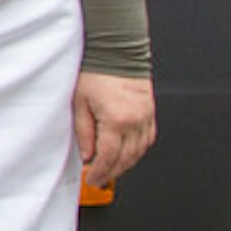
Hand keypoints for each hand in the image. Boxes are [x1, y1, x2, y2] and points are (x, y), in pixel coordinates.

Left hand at [73, 71, 157, 189]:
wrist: (116, 52)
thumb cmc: (96, 72)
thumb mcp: (79, 103)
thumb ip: (83, 132)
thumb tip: (87, 155)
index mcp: (116, 120)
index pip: (109, 157)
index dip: (100, 172)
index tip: (92, 178)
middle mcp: (136, 121)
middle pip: (126, 158)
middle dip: (112, 173)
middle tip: (98, 179)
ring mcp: (146, 117)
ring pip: (139, 151)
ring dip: (125, 164)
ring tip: (110, 170)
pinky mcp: (150, 112)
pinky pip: (148, 139)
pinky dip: (137, 150)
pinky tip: (127, 154)